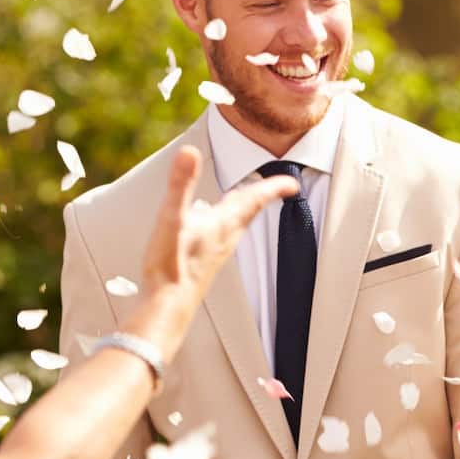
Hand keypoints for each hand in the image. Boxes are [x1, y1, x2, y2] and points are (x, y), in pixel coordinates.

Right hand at [133, 148, 297, 343]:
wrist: (167, 307)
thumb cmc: (171, 266)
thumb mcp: (172, 217)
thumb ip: (181, 183)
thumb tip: (189, 152)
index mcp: (222, 223)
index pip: (254, 199)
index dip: (274, 187)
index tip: (292, 183)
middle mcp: (224, 238)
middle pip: (247, 211)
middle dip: (259, 195)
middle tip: (274, 187)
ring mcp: (215, 252)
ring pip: (234, 225)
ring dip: (241, 210)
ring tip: (243, 200)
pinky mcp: (204, 263)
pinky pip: (219, 237)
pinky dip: (220, 225)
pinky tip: (206, 227)